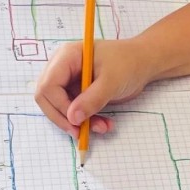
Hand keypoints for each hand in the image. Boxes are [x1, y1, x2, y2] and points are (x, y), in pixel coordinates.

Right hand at [35, 39, 152, 137]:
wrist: (143, 63)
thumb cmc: (128, 63)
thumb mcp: (112, 81)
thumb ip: (92, 99)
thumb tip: (72, 118)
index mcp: (66, 56)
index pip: (48, 85)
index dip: (59, 106)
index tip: (77, 121)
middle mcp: (62, 67)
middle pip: (47, 98)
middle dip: (64, 118)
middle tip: (82, 133)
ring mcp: (68, 80)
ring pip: (60, 107)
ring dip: (78, 122)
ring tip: (102, 127)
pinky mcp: (76, 92)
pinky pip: (73, 111)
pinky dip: (86, 121)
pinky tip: (103, 124)